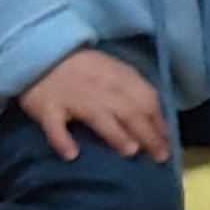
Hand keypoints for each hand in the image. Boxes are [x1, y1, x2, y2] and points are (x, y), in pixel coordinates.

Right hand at [14, 46, 169, 161]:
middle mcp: (99, 90)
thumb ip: (133, 91)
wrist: (40, 53)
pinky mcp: (48, 108)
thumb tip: (156, 119)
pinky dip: (62, 140)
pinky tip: (71, 154)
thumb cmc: (82, 67)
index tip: (169, 142)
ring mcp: (73, 99)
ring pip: (98, 117)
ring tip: (129, 150)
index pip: (146, 99)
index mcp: (118, 78)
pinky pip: (55, 126)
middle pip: (128, 112)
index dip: (159, 121)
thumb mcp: (114, 71)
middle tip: (160, 157)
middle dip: (147, 134)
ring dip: (115, 134)